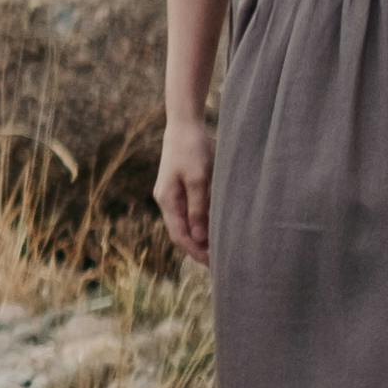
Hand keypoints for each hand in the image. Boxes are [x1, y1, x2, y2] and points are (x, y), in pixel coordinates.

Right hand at [157, 110, 214, 264]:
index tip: (214, 264)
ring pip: (186, 223)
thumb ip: (199, 208)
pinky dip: (202, 222)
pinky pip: (190, 212)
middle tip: (220, 262)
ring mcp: (173, 193)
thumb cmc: (192, 149)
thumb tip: (200, 238)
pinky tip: (215, 227)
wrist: (185, 124)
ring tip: (220, 248)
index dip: (196, 252)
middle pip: (181, 232)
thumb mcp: (199, 179)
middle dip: (198, 249)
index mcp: (168, 200)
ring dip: (201, 237)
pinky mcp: (181, 186)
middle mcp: (167, 200)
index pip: (180, 236)